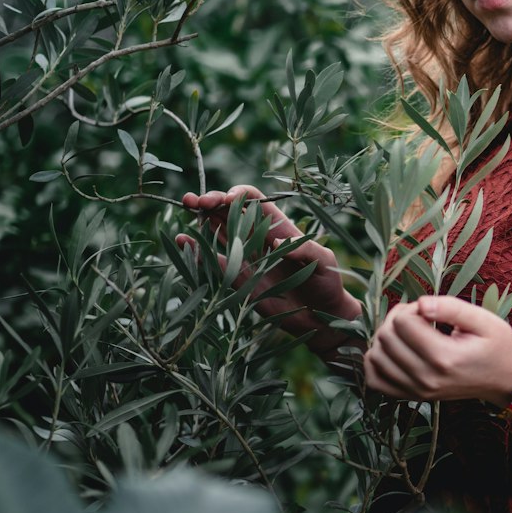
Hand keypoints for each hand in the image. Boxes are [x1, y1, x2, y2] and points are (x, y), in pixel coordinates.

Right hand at [179, 185, 361, 352]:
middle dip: (210, 200)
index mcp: (278, 227)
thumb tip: (277, 241)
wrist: (321, 317)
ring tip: (185, 210)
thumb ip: (305, 250)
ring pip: (217, 231)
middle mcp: (258, 238)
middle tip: (193, 200)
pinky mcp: (237, 280)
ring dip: (200, 218)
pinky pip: (214, 262)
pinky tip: (184, 242)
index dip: (238, 194)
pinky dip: (197, 251)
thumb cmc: (327, 284)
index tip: (226, 198)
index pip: (254, 201)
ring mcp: (245, 257)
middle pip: (229, 211)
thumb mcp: (324, 262)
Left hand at [364, 294, 511, 404]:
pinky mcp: (413, 396)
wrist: (506, 379)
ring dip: (385, 338)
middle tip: (417, 318)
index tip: (427, 310)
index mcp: (444, 357)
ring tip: (407, 333)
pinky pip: (376, 381)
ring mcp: (418, 391)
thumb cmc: (496, 345)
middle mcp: (426, 378)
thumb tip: (420, 303)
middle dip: (396, 319)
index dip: (411, 308)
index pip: (401, 323)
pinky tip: (394, 351)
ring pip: (376, 358)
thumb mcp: (482, 319)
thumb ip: (451, 307)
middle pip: (385, 338)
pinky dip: (377, 363)